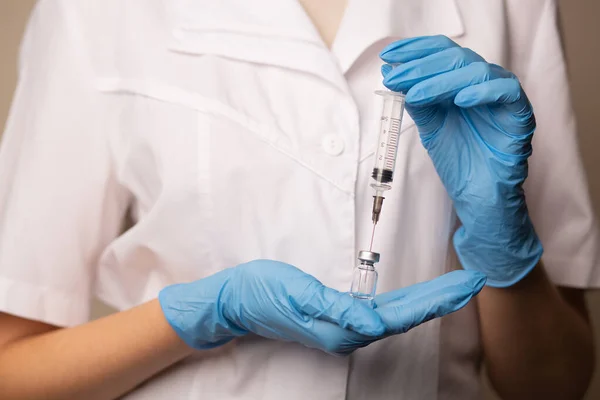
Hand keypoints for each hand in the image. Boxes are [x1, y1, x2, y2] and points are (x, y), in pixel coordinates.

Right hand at [159, 260, 485, 354]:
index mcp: (344, 328)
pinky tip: (418, 296)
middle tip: (476, 280)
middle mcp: (350, 332)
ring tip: (457, 285)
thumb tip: (375, 323)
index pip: (401, 314)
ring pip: (398, 313)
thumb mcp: (298, 295)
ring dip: (429, 300)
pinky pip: (383, 310)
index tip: (467, 284)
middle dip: (443, 298)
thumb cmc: (263, 293)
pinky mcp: (339, 316)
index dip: (437, 299)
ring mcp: (345, 326)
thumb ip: (337, 309)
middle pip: (407, 315)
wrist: (238, 301)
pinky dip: (407, 301)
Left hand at [380, 35, 542, 286]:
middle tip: (394, 76)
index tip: (387, 57)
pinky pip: (508, 92)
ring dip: (441, 80)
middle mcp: (482, 84)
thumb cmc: (459, 161)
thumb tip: (394, 75)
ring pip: (477, 71)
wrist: (478, 196)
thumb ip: (417, 102)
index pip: (441, 52)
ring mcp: (502, 98)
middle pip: (455, 58)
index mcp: (462, 83)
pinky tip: (459, 100)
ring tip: (415, 94)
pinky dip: (483, 91)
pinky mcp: (520, 115)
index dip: (414, 51)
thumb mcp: (430, 126)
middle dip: (420, 66)